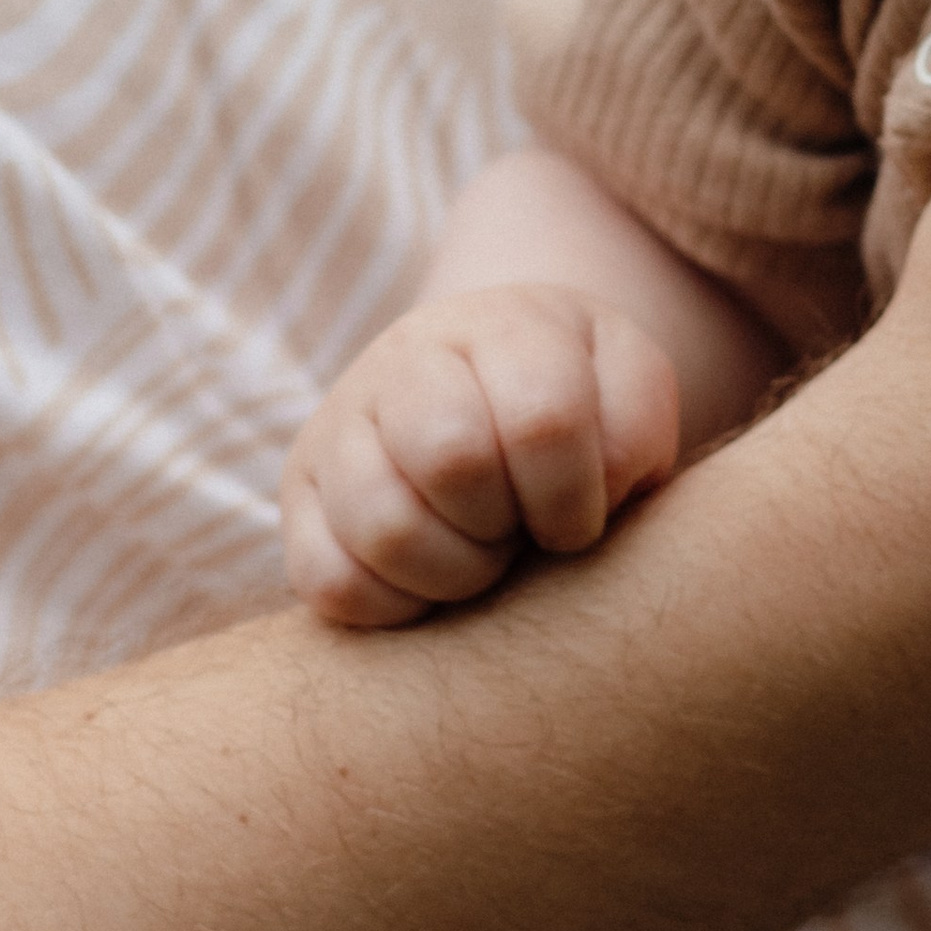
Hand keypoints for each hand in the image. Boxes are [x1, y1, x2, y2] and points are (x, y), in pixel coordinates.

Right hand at [281, 284, 680, 626]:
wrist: (489, 393)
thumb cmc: (578, 403)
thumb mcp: (629, 390)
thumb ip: (632, 428)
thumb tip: (588, 494)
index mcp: (501, 326)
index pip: (542, 419)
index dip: (574, 497)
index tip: (582, 517)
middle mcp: (404, 362)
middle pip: (452, 462)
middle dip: (506, 525)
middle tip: (522, 531)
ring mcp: (338, 429)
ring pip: (385, 530)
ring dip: (455, 572)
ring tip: (481, 553)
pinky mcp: (298, 500)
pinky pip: (329, 582)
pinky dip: (394, 604)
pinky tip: (433, 581)